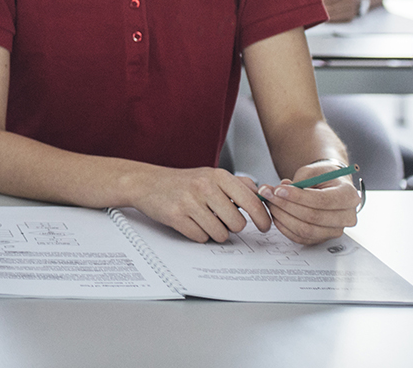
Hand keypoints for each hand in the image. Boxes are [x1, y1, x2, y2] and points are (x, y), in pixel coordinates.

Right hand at [132, 166, 272, 242]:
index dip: (263, 219)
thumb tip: (265, 199)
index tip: (265, 226)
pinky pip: (201, 238)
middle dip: (233, 227)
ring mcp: (189, 202)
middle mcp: (205, 187)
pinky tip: (192, 222)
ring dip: (216, 232)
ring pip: (220, 234)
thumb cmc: (184, 182)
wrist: (148, 183)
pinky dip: (199, 234)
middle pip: (238, 224)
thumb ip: (240, 185)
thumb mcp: (212, 175)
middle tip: (223, 220)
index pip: (253, 202)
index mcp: (218, 176)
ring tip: (205, 220)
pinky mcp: (176, 216)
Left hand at [257, 162, 360, 244]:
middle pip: (312, 217)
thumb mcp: (312, 171)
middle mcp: (347, 217)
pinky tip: (276, 214)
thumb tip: (277, 190)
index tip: (278, 190)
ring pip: (305, 230)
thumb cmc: (322, 177)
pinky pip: (301, 238)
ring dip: (282, 217)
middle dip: (285, 205)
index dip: (297, 196)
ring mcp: (335, 231)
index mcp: (349, 196)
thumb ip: (297, 181)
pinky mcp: (323, 239)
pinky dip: (284, 227)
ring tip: (270, 203)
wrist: (329, 186)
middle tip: (267, 194)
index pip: (322, 200)